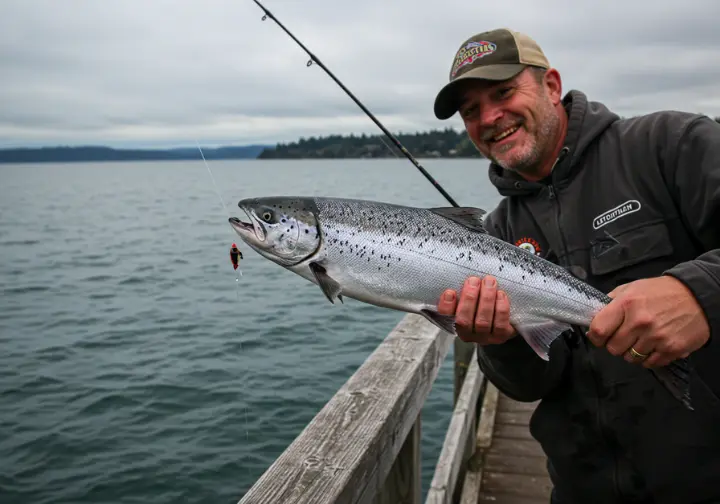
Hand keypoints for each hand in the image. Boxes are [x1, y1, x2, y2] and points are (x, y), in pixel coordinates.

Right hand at [437, 275, 516, 343]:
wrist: (505, 318)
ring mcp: (484, 337)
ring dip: (486, 299)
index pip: (445, 316)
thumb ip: (464, 289)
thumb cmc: (481, 302)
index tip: (450, 291)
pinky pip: (500, 325)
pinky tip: (501, 294)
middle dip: (469, 298)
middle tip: (474, 280)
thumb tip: (460, 270)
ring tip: (489, 281)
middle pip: (464, 320)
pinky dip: (500, 308)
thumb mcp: (470, 296)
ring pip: (482, 322)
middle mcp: (467, 334)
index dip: (446, 305)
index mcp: (454, 322)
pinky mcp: (501, 337)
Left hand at [587, 276, 709, 367]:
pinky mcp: (671, 349)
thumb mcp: (631, 288)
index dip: (596, 336)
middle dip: (615, 344)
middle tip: (624, 336)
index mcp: (627, 304)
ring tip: (641, 339)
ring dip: (632, 351)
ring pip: (630, 358)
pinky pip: (649, 364)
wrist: (697, 296)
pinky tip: (653, 345)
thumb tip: (593, 319)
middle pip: (613, 348)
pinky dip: (648, 358)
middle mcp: (640, 322)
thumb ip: (611, 302)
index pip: (599, 330)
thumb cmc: (660, 292)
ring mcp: (656, 338)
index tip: (599, 336)